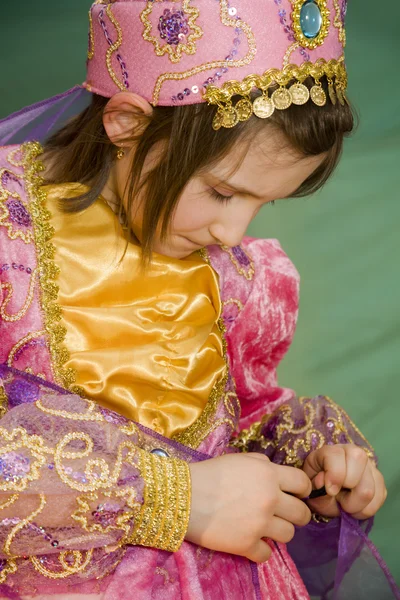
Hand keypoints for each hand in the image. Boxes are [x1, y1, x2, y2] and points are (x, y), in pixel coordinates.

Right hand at [186, 453, 311, 562]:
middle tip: (282, 514)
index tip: (295, 494)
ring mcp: (260, 523)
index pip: (303, 483)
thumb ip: (262, 463)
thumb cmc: (210, 473)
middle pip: (302, 514)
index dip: (302, 490)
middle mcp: (270, 498)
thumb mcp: (239, 459)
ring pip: (289, 535)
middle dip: (295, 514)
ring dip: (278, 532)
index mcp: (268, 474)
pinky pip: (267, 554)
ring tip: (264, 527)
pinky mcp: (247, 544)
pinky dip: (259, 550)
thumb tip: (274, 471)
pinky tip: (250, 541)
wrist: (183, 496)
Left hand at [303, 444, 386, 518]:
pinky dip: (367, 509)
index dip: (334, 475)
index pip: (336, 454)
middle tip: (339, 499)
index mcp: (330, 451)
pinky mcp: (378, 480)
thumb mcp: (311, 488)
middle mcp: (352, 452)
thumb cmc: (318, 489)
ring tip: (346, 506)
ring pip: (370, 486)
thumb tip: (330, 488)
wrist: (328, 495)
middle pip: (358, 461)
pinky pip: (380, 497)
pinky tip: (356, 508)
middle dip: (346, 488)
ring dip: (356, 504)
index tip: (330, 491)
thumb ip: (317, 489)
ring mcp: (368, 465)